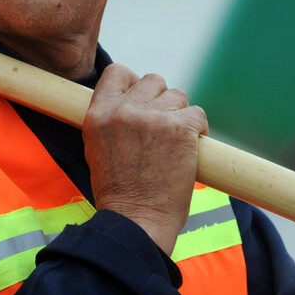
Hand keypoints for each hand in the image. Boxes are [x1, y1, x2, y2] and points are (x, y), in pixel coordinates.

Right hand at [83, 64, 207, 253]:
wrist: (137, 222)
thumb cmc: (119, 192)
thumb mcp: (97, 148)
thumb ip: (111, 120)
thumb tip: (133, 100)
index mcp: (99, 114)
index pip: (118, 72)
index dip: (133, 83)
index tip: (141, 101)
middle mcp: (124, 110)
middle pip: (153, 80)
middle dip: (160, 100)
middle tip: (161, 129)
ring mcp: (154, 118)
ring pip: (178, 96)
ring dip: (179, 115)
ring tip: (173, 143)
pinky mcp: (180, 128)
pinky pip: (197, 114)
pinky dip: (197, 129)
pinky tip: (190, 148)